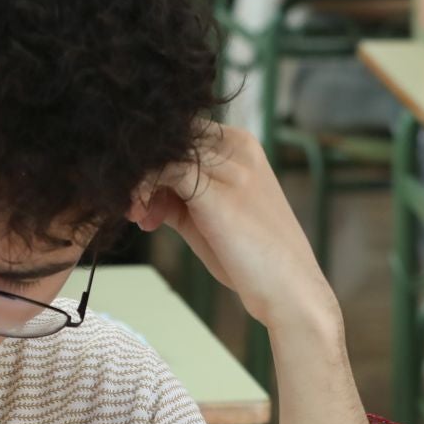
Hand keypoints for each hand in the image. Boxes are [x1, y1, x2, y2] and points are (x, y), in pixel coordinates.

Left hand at [129, 124, 337, 330]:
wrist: (289, 291)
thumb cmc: (251, 258)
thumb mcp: (211, 216)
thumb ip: (181, 194)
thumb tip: (143, 187)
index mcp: (242, 145)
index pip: (180, 132)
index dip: (154, 159)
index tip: (140, 198)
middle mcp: (239, 146)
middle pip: (169, 138)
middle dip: (143, 170)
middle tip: (134, 209)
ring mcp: (231, 166)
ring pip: (164, 152)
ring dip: (139, 183)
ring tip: (141, 217)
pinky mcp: (217, 190)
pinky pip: (165, 171)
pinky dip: (144, 190)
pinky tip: (144, 218)